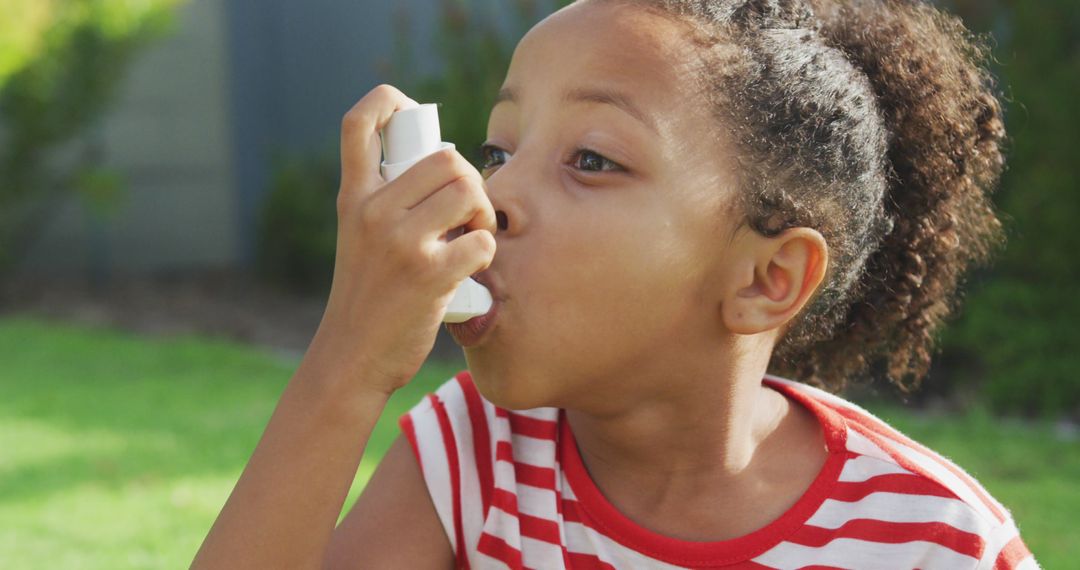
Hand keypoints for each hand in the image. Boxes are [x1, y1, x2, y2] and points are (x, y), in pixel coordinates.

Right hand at [309, 84, 496, 394]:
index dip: (389, 101)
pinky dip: (488, 251)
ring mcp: (400, 242)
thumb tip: (449, 174)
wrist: (350, 359)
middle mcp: (372, 212)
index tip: (414, 119)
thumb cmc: (366, 299)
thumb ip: (387, 206)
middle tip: (469, 212)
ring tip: (475, 235)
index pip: (359, 123)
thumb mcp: (358, 241)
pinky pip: (482, 241)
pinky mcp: (428, 275)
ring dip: (484, 213)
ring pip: (468, 191)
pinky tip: (474, 267)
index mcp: (354, 198)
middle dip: (473, 181)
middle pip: (446, 158)